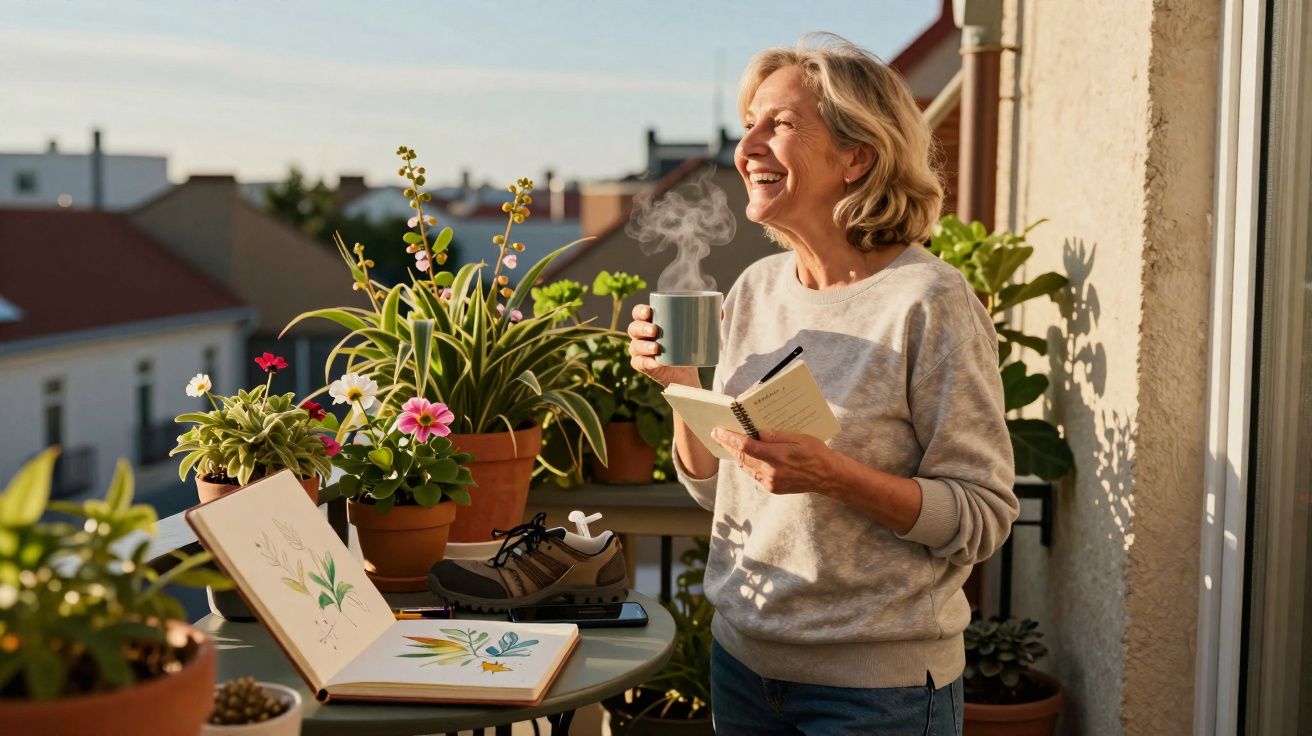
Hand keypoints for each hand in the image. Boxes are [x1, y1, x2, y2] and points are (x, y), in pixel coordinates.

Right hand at [627, 303, 700, 387]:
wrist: (687, 372)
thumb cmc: (688, 346)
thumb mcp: (696, 332)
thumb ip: (708, 319)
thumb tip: (721, 310)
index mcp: (650, 322)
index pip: (638, 313)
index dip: (640, 311)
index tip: (649, 311)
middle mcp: (641, 336)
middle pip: (633, 328)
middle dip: (641, 328)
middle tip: (655, 330)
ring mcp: (640, 352)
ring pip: (635, 346)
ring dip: (643, 346)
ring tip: (656, 348)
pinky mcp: (644, 366)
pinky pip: (639, 364)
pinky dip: (646, 363)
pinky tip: (653, 362)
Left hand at [710, 428, 837, 494]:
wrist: (828, 477)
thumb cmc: (816, 453)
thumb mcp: (799, 437)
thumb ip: (776, 435)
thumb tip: (757, 431)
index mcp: (778, 457)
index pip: (746, 446)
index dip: (729, 438)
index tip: (718, 431)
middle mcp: (771, 472)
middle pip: (742, 457)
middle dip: (728, 445)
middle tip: (717, 434)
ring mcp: (771, 483)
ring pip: (745, 467)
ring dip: (736, 454)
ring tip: (728, 443)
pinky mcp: (772, 488)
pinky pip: (753, 474)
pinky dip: (747, 464)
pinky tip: (744, 455)